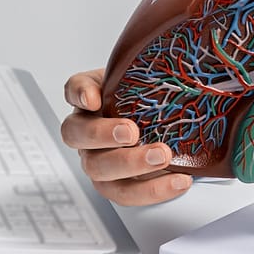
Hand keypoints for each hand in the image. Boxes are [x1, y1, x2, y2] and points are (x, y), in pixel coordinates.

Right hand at [59, 70, 192, 205]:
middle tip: (132, 132)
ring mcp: (98, 161)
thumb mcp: (147, 80)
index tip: (93, 98)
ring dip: (131, 165)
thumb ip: (148, 69)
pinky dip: (154, 190)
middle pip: (77, 135)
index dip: (79, 94)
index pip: (73, 89)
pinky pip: (127, 194)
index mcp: (90, 100)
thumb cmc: (149, 103)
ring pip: (99, 170)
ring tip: (163, 157)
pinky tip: (179, 179)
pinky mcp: (116, 186)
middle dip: (103, 135)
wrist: (166, 127)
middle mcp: (86, 133)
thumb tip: (171, 58)